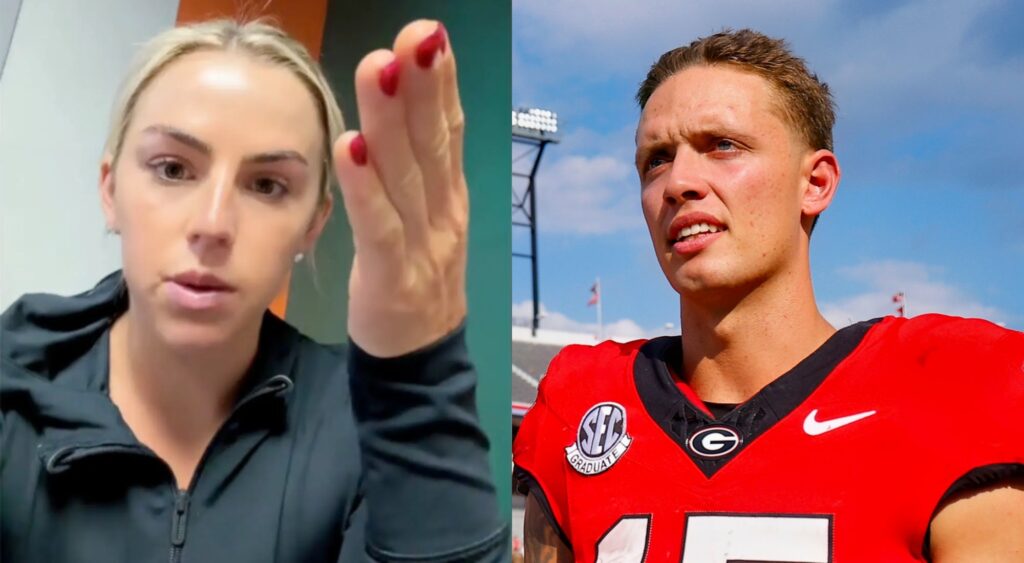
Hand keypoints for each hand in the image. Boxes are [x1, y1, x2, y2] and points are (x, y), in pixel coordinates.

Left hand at [333, 20, 467, 357]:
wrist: (420, 364)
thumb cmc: (413, 282)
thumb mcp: (425, 221)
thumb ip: (417, 171)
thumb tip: (403, 108)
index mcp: (449, 198)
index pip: (448, 131)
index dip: (440, 83)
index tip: (429, 35)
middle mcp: (444, 215)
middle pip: (432, 143)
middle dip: (424, 85)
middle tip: (417, 34)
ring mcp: (424, 247)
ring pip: (407, 176)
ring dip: (391, 119)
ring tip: (379, 68)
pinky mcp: (393, 279)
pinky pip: (379, 227)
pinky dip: (366, 187)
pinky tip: (351, 147)